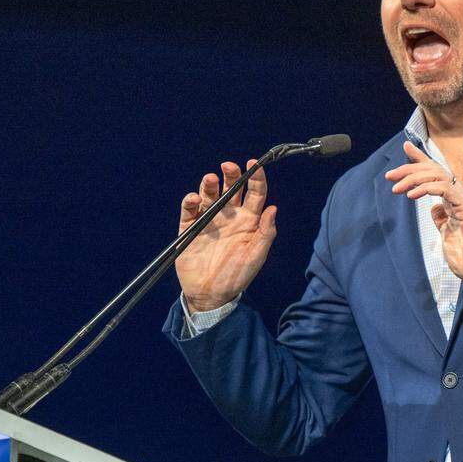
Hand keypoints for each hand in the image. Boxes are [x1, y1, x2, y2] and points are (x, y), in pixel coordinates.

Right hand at [175, 159, 276, 311]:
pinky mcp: (190, 228)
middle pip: (231, 188)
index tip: (254, 165)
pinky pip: (189, 210)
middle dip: (231, 174)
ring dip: (209, 184)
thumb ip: (265, 233)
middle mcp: (229, 216)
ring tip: (210, 179)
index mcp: (248, 221)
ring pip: (209, 194)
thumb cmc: (237, 276)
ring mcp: (209, 221)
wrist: (211, 295)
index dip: (256, 178)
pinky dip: (190, 201)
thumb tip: (273, 209)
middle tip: (228, 166)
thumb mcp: (256, 257)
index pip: (254, 194)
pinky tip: (194, 199)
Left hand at [385, 141, 462, 287]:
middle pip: (434, 169)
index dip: (420, 159)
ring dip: (414, 178)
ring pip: (438, 175)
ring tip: (397, 188)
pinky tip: (412, 195)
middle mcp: (461, 195)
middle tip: (390, 176)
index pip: (437, 173)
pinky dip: (426, 188)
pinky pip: (444, 188)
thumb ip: (442, 220)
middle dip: (410, 168)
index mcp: (456, 200)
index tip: (405, 147)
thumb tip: (434, 209)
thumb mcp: (448, 234)